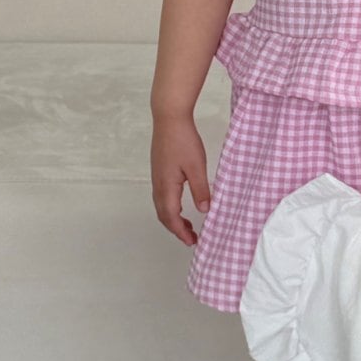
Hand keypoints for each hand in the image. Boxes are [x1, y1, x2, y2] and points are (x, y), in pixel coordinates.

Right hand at [150, 113, 210, 247]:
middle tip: (192, 237)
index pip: (171, 217)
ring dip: (173, 218)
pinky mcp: (159, 171)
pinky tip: (182, 203)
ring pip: (162, 206)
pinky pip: (162, 196)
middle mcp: (158, 185)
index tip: (193, 241)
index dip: (181, 232)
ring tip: (188, 225)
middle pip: (163, 215)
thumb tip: (204, 211)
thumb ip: (200, 190)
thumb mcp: (196, 167)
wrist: (169, 118)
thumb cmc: (183, 140)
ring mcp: (157, 177)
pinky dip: (171, 207)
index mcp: (166, 186)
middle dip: (176, 229)